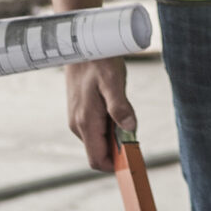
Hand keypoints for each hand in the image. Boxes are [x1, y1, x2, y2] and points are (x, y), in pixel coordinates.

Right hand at [66, 57, 136, 172]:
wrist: (81, 44)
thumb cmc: (99, 61)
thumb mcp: (113, 81)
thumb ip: (120, 107)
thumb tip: (130, 129)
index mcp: (85, 122)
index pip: (97, 160)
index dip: (116, 165)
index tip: (133, 158)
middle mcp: (78, 125)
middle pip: (100, 152)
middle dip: (118, 147)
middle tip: (132, 125)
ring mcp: (77, 119)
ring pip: (99, 140)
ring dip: (114, 134)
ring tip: (122, 107)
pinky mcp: (80, 113)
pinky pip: (96, 129)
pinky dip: (109, 124)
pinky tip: (115, 104)